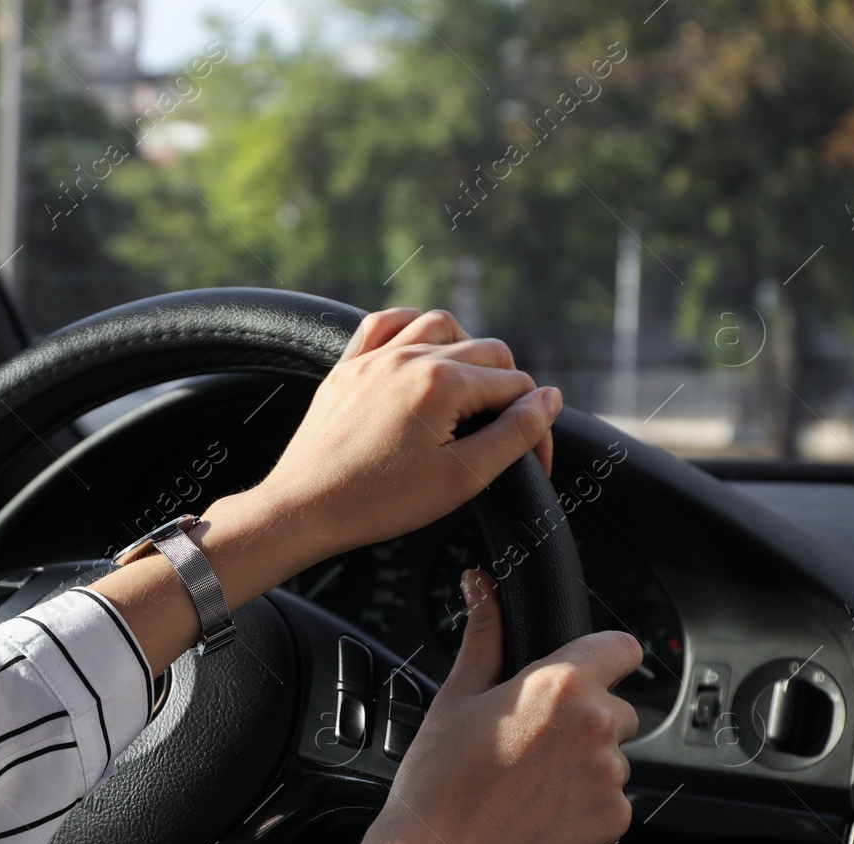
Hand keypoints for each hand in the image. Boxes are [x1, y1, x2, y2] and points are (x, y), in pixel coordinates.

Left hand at [243, 308, 561, 562]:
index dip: (535, 423)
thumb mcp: (462, 477)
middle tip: (503, 433)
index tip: (533, 460)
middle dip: (507, 389)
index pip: (516, 387)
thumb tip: (549, 399)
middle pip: (486, 352)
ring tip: (471, 393)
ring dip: (466, 350)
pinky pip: (385, 324)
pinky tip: (420, 352)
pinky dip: (411, 329)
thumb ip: (515, 434)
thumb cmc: (379, 502)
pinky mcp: (347, 367)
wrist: (304, 509)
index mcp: (443, 382)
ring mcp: (374, 358)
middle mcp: (409, 357)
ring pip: (440, 326)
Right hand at [338, 571, 641, 843]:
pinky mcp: (612, 820)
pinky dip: (584, 802)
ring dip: (583, 762)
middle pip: (613, 705)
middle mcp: (595, 726)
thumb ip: (483, 636)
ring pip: (610, 754)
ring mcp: (609, 777)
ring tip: (527, 779)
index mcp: (559, 685)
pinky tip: (539, 808)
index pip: (621, 647)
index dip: (599, 657)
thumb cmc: (438, 783)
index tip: (577, 673)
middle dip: (582, 717)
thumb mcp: (455, 697)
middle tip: (529, 738)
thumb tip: (481, 586)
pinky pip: (611, 798)